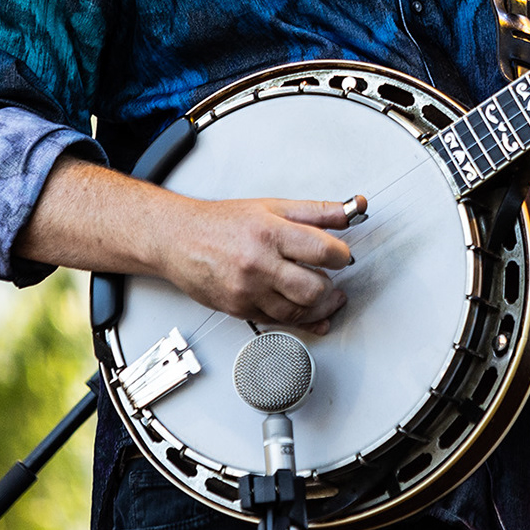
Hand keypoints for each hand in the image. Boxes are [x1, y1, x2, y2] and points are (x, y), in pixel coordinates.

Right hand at [16, 160, 364, 334]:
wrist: (176, 239)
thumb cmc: (221, 222)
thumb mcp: (272, 206)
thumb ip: (317, 212)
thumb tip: (353, 209)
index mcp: (270, 232)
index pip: (324, 251)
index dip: (342, 255)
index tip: (342, 255)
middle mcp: (259, 264)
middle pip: (314, 288)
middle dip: (332, 286)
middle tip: (335, 279)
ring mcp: (248, 291)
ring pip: (298, 312)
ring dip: (319, 307)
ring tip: (326, 296)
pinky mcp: (239, 310)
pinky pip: (278, 322)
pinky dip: (298, 320)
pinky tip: (308, 313)